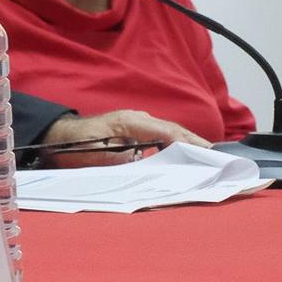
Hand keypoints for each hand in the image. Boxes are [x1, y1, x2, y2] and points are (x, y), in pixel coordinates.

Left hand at [42, 110, 208, 166]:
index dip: (191, 145)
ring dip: (191, 146)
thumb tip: (149, 161)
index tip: (211, 156)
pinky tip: (189, 159)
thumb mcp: (97, 155)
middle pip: (175, 132)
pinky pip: (163, 138)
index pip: (168, 133)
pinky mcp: (137, 132)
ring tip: (213, 162)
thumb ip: (124, 158)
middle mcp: (139, 120)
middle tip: (223, 160)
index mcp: (132, 122)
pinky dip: (178, 147)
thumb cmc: (75, 146)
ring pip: (171, 134)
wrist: (59, 137)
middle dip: (199, 145)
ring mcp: (139, 124)